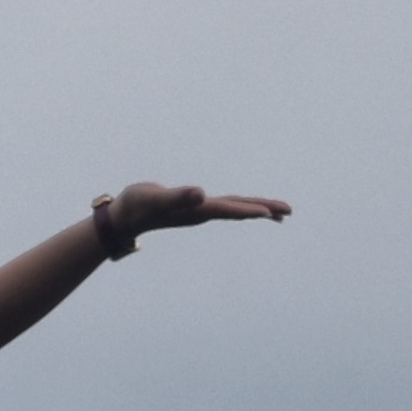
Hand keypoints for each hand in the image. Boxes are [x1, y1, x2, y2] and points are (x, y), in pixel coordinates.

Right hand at [101, 182, 290, 238]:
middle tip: (289, 211)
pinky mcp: (193, 207)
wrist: (122, 217)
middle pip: (238, 211)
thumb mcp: (155, 198)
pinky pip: (223, 206)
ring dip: (255, 210)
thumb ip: (178, 197)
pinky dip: (238, 206)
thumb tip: (201, 193)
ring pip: (233, 209)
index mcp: (197, 210)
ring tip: (278, 214)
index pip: (229, 209)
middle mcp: (202, 213)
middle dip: (264, 210)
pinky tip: (241, 206)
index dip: (250, 210)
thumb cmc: (135, 205)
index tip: (272, 213)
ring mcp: (198, 212)